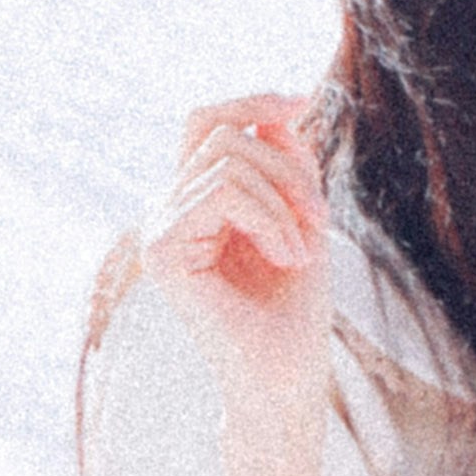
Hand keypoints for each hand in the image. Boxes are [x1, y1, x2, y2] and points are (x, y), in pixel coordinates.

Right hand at [144, 92, 332, 415]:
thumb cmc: (295, 307)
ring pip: (227, 160)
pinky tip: (286, 258)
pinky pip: (224, 192)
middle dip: (283, 163)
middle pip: (220, 132)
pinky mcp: (160, 251)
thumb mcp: (301, 215)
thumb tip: (275, 113)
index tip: (303, 100)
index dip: (251, 101)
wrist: (287, 374)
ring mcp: (157, 230)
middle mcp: (166, 211)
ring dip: (283, 200)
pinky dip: (270, 219)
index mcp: (192, 201)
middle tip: (318, 216)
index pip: (207, 123)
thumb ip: (286, 163)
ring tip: (301, 251)